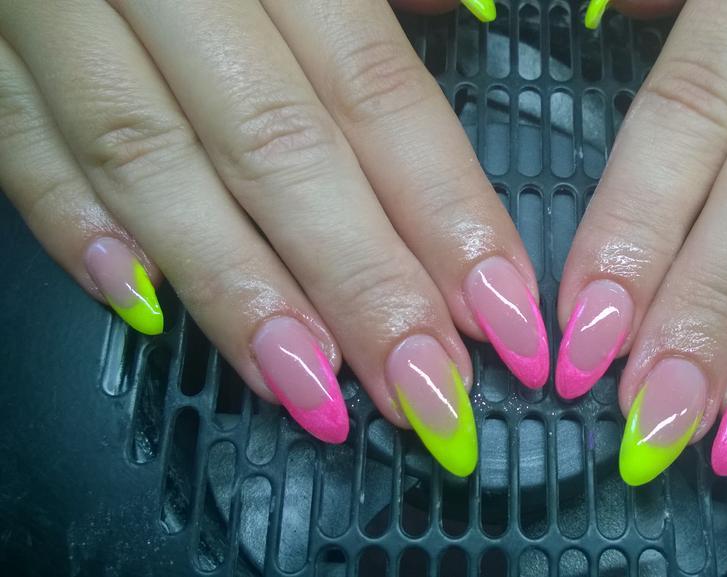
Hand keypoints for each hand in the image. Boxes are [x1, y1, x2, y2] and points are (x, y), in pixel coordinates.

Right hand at [0, 0, 546, 476]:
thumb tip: (480, 21)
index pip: (377, 93)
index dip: (446, 213)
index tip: (502, 317)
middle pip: (279, 147)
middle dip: (360, 285)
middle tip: (426, 392)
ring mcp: (58, 3)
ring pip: (152, 160)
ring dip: (236, 290)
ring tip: (312, 388)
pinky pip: (14, 136)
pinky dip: (72, 224)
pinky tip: (141, 306)